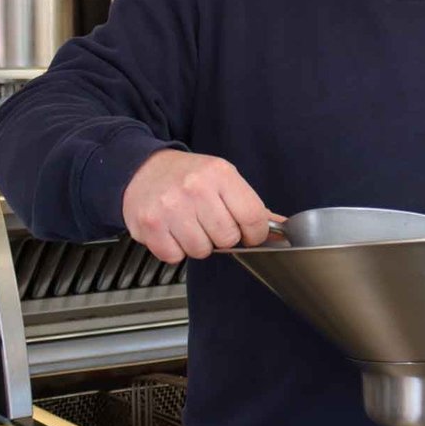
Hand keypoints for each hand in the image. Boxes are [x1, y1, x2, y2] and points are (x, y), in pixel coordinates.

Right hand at [122, 149, 281, 262]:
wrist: (142, 168)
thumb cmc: (188, 176)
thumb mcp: (223, 179)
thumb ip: (252, 206)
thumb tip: (283, 228)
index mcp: (220, 174)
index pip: (254, 218)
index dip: (255, 233)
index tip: (248, 233)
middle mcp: (195, 188)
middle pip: (227, 238)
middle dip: (222, 236)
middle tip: (210, 222)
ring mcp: (171, 207)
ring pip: (201, 250)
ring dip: (197, 244)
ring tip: (188, 224)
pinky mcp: (150, 225)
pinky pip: (174, 256)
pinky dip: (174, 249)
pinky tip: (172, 230)